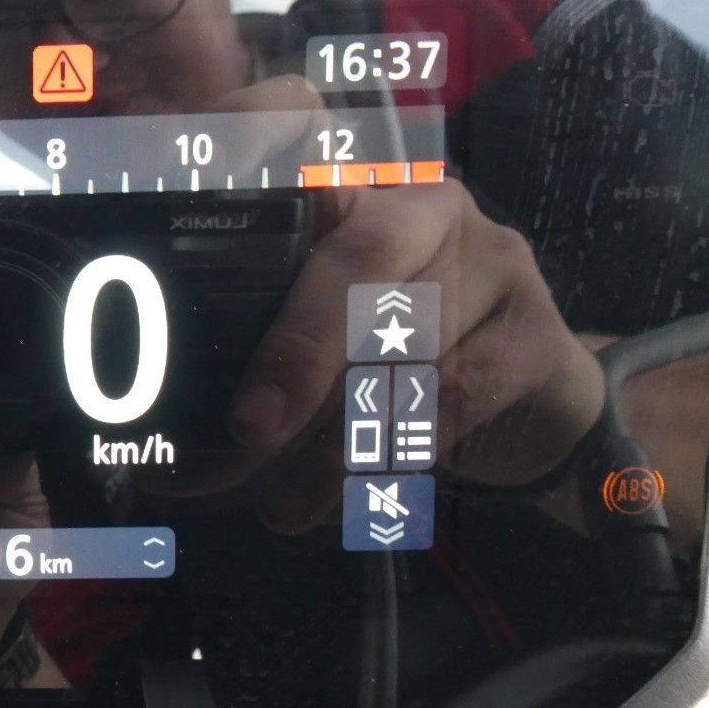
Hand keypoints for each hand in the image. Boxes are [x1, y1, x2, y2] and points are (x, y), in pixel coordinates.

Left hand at [226, 177, 606, 532]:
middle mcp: (430, 211)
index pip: (302, 205)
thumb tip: (170, 466)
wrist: (536, 404)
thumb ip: (260, 378)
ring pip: (406, 347)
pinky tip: (347, 502)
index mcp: (361, 201)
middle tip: (250, 430)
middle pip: (359, 264)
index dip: (256, 250)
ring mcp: (496, 264)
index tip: (219, 322)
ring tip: (285, 507)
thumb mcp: (329, 352)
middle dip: (299, 352)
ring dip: (337, 438)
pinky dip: (395, 456)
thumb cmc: (403, 363)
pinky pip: (457, 399)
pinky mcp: (538, 335)